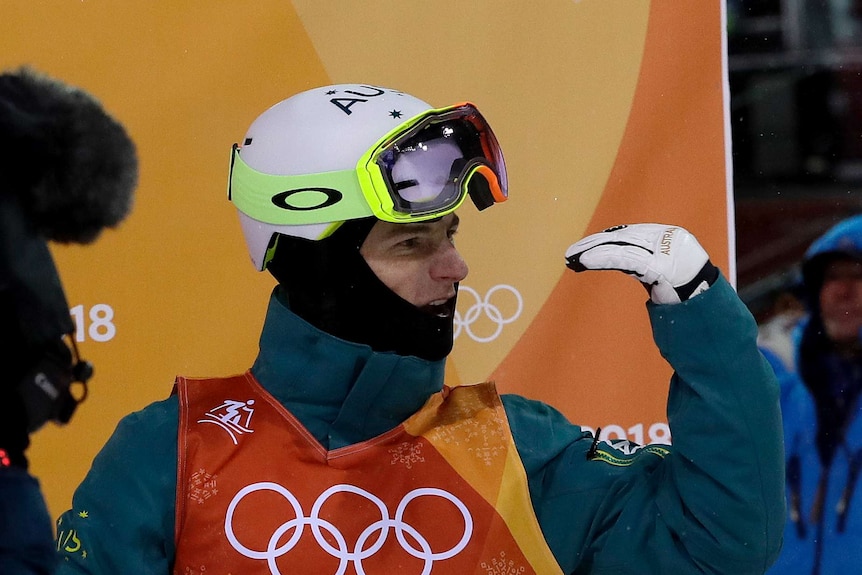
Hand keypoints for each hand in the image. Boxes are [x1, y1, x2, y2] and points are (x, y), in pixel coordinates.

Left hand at [565, 224, 718, 303]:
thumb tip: (617, 258)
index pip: (631, 235)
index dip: (605, 241)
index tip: (585, 248)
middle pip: (624, 238)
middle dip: (594, 245)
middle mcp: (669, 238)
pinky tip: (585, 261)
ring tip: (573, 258)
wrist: (708, 313)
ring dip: (593, 252)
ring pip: (622, 246)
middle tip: (571, 253)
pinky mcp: (661, 264)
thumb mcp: (664, 275)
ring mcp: (667, 249)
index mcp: (670, 237)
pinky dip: (602, 258)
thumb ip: (644, 265)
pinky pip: (625, 258)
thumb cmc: (687, 299)